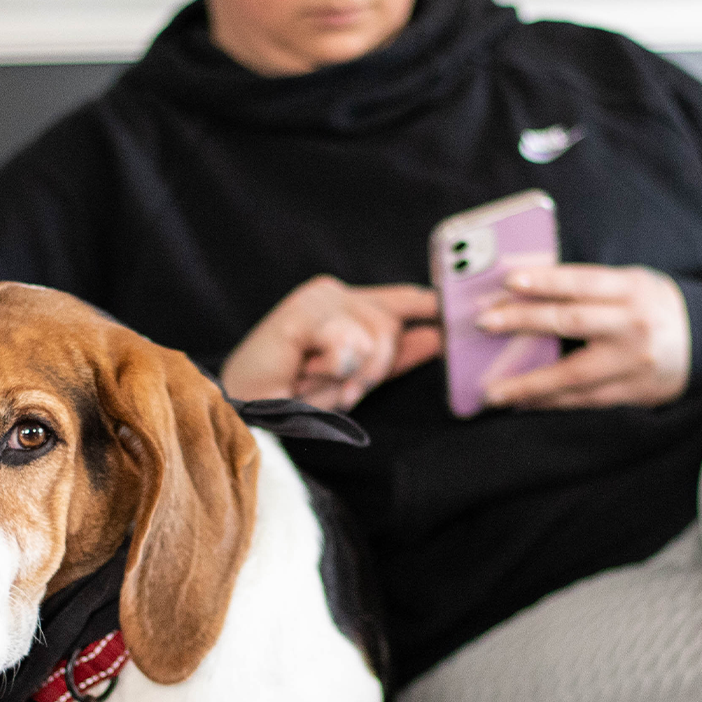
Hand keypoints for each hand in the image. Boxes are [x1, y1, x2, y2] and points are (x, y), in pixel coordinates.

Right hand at [221, 275, 442, 412]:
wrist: (243, 409)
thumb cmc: (292, 396)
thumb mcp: (354, 377)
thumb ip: (394, 355)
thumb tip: (437, 336)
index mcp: (346, 303)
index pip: (404, 298)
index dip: (433, 304)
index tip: (457, 313)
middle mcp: (333, 291)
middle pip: (392, 329)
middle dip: (371, 370)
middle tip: (335, 385)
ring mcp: (317, 297)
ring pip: (373, 339)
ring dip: (347, 375)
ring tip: (313, 379)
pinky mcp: (303, 311)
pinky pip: (348, 346)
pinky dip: (329, 371)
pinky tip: (302, 371)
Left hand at [478, 264, 690, 409]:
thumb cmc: (651, 306)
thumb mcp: (630, 283)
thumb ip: (589, 286)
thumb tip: (526, 291)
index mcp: (631, 288)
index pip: (581, 281)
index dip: (545, 281)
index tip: (509, 282)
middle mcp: (632, 324)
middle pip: (570, 321)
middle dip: (523, 321)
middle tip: (484, 323)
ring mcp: (632, 362)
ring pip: (573, 374)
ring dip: (528, 384)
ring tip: (492, 391)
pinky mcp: (632, 392)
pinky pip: (584, 400)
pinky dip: (551, 402)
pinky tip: (523, 403)